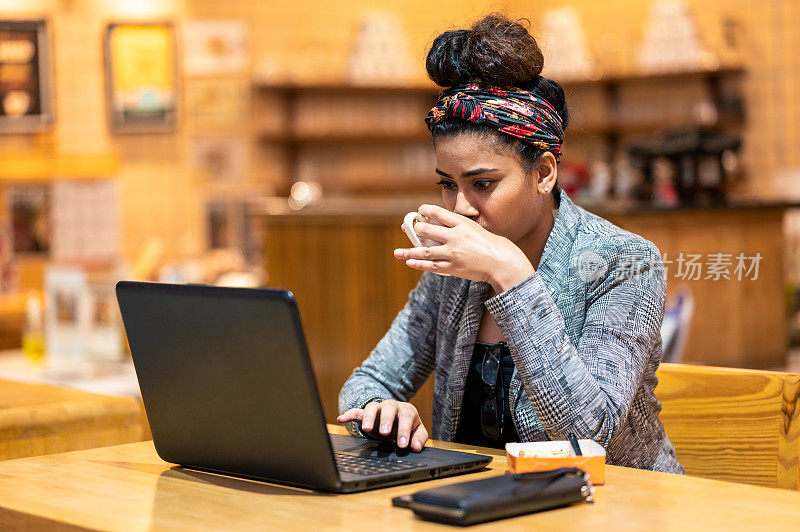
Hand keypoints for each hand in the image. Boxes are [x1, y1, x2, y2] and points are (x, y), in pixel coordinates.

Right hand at [337, 400, 427, 451]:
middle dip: (386, 420)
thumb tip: (416, 447)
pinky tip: (341, 419)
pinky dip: (349, 414)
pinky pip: (356, 411)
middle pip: (389, 409)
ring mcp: (378, 408)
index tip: (403, 445)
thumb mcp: (417, 431)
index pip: (406, 417)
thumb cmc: (407, 426)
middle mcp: (391, 406)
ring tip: (367, 429)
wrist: (395, 418)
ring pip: (372, 407)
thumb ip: (419, 439)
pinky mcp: (365, 413)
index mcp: (406, 410)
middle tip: (385, 433)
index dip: (405, 431)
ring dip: (369, 418)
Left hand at [394, 204, 534, 292]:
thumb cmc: (489, 244)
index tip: (419, 210)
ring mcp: (453, 253)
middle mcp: (455, 237)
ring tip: (397, 253)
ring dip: (409, 252)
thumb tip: (437, 224)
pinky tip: (410, 262)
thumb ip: (458, 226)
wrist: (501, 262)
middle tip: (408, 229)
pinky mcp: (453, 268)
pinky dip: (419, 265)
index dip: (425, 210)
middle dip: (415, 230)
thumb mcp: (474, 229)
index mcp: (462, 224)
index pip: (438, 213)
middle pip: (427, 231)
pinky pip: (432, 266)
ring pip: (425, 252)